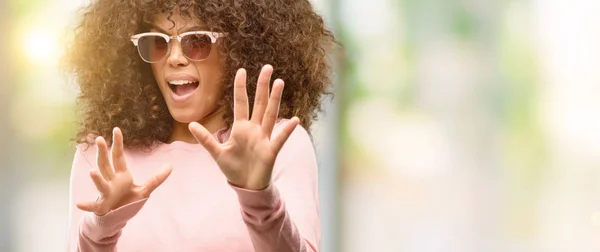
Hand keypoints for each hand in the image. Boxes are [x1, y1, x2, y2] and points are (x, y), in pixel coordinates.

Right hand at [76, 127, 172, 215]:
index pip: (118, 156)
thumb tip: (170, 165)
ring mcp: (105, 193)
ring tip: (91, 172)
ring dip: (96, 178)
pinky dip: (87, 205)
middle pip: (106, 164)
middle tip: (99, 139)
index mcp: (121, 175)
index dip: (118, 143)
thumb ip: (156, 178)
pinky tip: (79, 204)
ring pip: (100, 183)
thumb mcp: (144, 190)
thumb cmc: (128, 201)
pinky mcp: (102, 206)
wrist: (117, 218)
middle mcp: (111, 181)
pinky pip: (94, 205)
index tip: (116, 129)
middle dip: (103, 153)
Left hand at [189, 65, 298, 189]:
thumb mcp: (217, 153)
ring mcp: (264, 138)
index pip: (241, 102)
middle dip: (263, 85)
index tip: (242, 70)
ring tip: (280, 82)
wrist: (246, 187)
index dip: (241, 87)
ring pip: (270, 114)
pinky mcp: (271, 151)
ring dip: (275, 99)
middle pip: (259, 103)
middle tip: (268, 68)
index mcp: (241, 127)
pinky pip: (280, 138)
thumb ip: (206, 138)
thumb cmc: (233, 169)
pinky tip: (294, 119)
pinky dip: (287, 130)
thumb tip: (191, 124)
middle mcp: (254, 129)